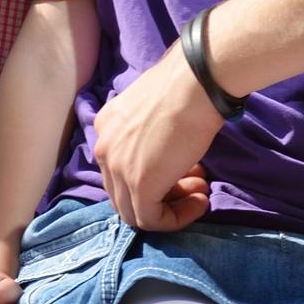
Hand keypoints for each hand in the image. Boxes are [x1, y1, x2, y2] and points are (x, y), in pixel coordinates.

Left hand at [92, 49, 223, 230]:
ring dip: (171, 207)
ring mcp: (117, 168)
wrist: (194, 84)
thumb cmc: (184, 90)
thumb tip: (166, 157)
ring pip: (133, 210)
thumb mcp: (155, 114)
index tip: (187, 170)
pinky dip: (175, 218)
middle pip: (123, 192)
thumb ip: (149, 136)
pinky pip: (150, 219)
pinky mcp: (139, 184)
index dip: (154, 175)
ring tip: (200, 192)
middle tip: (194, 184)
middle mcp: (103, 148)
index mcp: (105, 127)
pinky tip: (199, 201)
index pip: (119, 169)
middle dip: (161, 194)